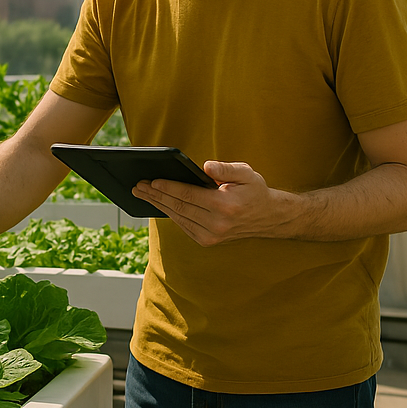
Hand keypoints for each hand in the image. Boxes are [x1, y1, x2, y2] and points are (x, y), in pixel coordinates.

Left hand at [133, 160, 287, 245]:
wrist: (268, 217)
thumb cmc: (254, 191)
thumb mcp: (247, 173)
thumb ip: (226, 168)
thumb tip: (205, 167)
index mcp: (225, 206)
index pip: (189, 195)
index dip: (168, 188)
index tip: (152, 181)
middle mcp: (217, 224)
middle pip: (179, 207)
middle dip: (156, 195)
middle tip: (138, 186)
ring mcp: (212, 236)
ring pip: (178, 217)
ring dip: (158, 204)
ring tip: (142, 193)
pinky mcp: (208, 241)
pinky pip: (183, 225)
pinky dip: (169, 213)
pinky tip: (158, 203)